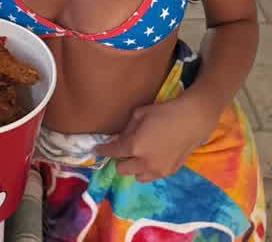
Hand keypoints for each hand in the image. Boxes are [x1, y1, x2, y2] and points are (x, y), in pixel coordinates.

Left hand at [95, 96, 218, 182]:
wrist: (192, 120)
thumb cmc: (164, 112)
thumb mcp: (139, 114)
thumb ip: (126, 130)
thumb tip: (118, 138)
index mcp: (135, 146)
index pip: (112, 152)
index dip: (102, 150)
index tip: (97, 149)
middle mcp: (144, 162)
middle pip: (121, 169)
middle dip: (118, 159)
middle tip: (121, 149)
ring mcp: (158, 170)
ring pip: (136, 176)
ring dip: (132, 167)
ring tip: (136, 155)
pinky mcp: (169, 172)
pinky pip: (151, 176)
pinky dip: (145, 169)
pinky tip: (149, 157)